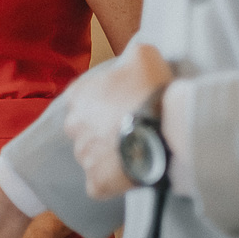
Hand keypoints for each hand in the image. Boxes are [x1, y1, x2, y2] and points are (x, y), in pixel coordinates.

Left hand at [63, 41, 172, 198]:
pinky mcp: (95, 182)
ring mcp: (84, 156)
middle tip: (131, 129)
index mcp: (78, 95)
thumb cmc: (150, 90)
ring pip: (93, 157)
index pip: (83, 99)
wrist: (164, 128)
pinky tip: (131, 172)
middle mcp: (74, 125)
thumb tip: (132, 56)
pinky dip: (113, 181)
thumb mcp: (143, 55)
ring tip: (137, 150)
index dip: (105, 103)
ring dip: (110, 155)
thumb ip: (131, 54)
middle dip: (103, 130)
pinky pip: (100, 183)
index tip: (124, 106)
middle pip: (85, 129)